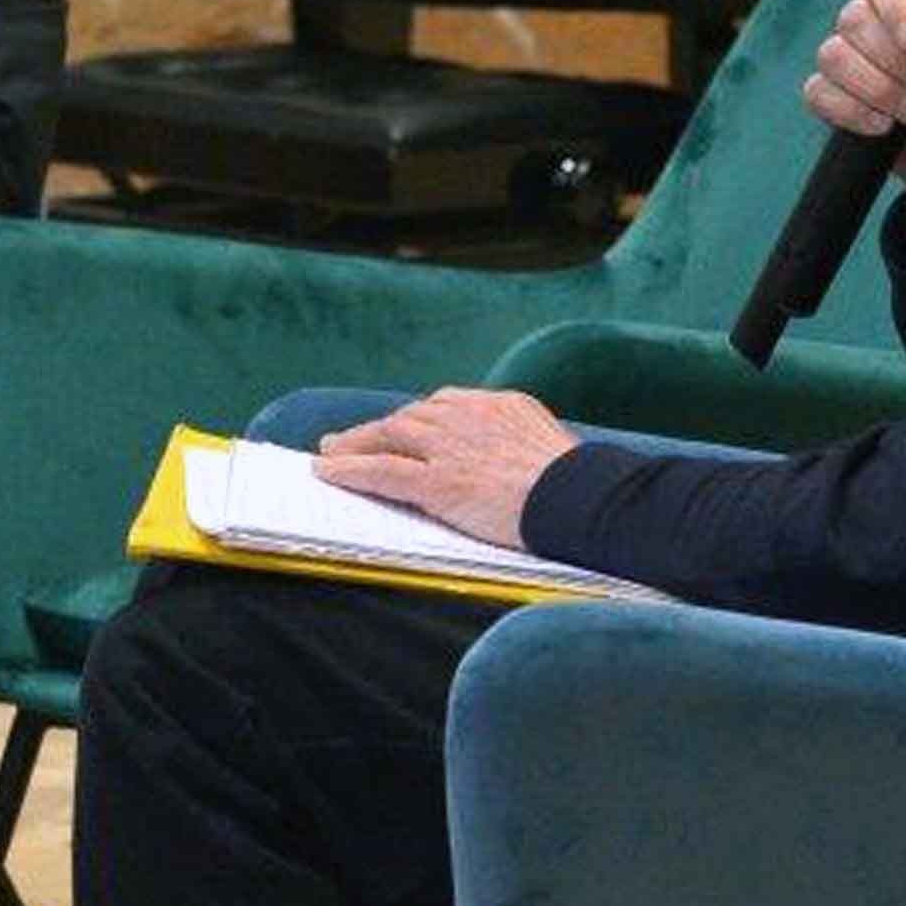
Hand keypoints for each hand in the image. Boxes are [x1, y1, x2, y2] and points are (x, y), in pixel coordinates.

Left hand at [312, 387, 579, 552]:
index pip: (443, 406)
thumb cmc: (577, 486)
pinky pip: (381, 470)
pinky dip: (349, 469)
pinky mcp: (437, 481)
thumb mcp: (551, 446)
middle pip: (410, 417)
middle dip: (376, 429)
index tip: (400, 428)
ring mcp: (449, 447)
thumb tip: (513, 460)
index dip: (415, 420)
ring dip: (353, 445)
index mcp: (499, 406)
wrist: (579, 499)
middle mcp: (468, 416)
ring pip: (388, 436)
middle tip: (346, 439)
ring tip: (329, 455)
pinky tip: (326, 471)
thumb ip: (521, 443)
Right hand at [805, 0, 905, 266]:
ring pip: (832, 55)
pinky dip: (851, 112)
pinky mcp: (836, 99)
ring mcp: (851, 62)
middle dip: (893, 61)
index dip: (892, 4)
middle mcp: (875, 24)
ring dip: (876, 87)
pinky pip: (818, 93)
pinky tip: (885, 127)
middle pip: (853, 19)